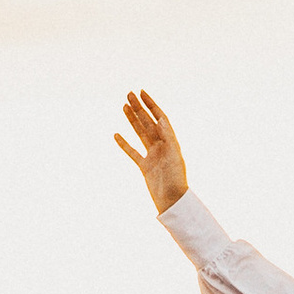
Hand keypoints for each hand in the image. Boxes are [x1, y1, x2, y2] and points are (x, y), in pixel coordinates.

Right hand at [114, 90, 188, 214]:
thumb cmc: (176, 180)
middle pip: (148, 122)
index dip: (151, 104)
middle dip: (139, 108)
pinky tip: (117, 134)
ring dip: (132, 120)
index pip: (159, 118)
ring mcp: (152, 156)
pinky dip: (124, 143)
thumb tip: (160, 119)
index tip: (142, 92)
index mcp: (170, 141)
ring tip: (124, 106)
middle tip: (129, 94)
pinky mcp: (145, 167)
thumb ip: (168, 137)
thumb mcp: (174, 156)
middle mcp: (161, 146)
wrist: (172, 201)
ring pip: (140, 133)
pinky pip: (133, 152)